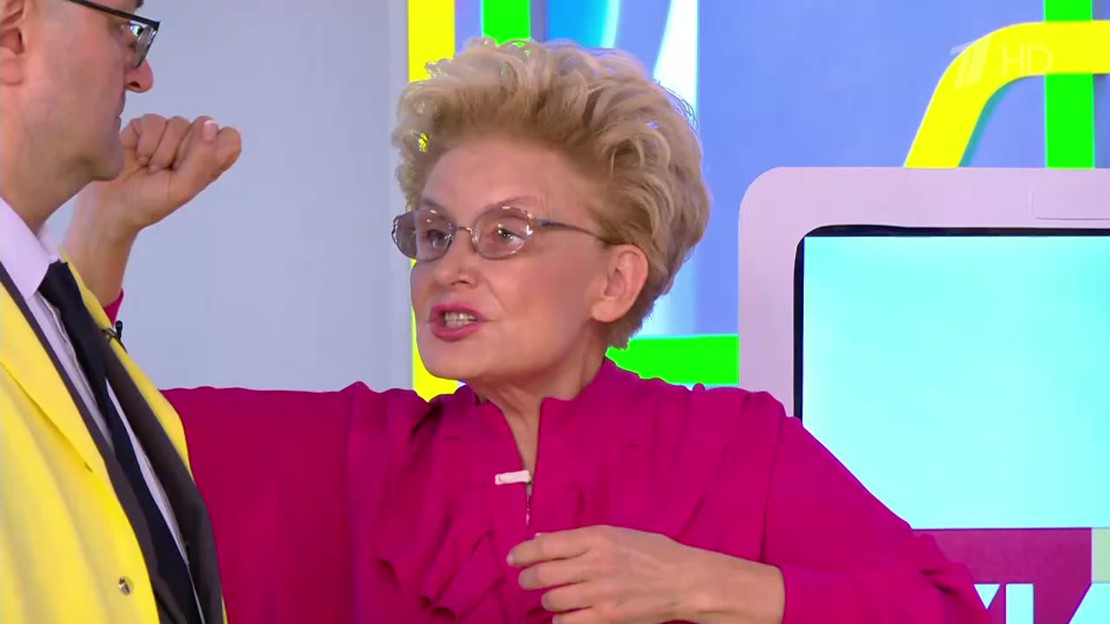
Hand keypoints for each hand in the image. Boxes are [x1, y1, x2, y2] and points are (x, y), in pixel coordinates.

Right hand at [63, 114, 240, 303]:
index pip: (230, 138)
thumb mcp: (182, 188)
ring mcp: (168, 134)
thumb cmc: (149, 204)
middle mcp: (191, 145)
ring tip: (150, 169)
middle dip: (183, 151)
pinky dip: (146, 142)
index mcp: (208, 162)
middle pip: (203, 125)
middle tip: (167, 172)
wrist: (108, 206)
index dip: (213, 147)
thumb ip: (202, 157)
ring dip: (161, 151)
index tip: (193, 167)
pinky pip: (153, 120)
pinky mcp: (143, 127)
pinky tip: (138, 158)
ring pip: (177, 122)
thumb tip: (210, 124)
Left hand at [508, 526, 784, 623]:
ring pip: (553, 600)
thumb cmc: (653, 553)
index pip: (546, 545)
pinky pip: (569, 622)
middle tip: (526, 581)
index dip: (523, 553)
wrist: (685, 581)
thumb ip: (580, 539)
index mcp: (597, 538)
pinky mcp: (608, 617)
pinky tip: (566, 615)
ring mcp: (600, 592)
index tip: (513, 559)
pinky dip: (561, 620)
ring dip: (547, 600)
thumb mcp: (616, 534)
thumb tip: (543, 539)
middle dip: (528, 579)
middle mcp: (596, 563)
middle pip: (544, 574)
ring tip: (551, 599)